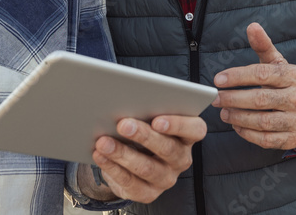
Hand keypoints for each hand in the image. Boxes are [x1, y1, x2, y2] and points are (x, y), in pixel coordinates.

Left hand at [80, 114, 205, 203]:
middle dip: (143, 136)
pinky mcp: (148, 193)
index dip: (178, 125)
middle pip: (168, 148)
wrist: (134, 161)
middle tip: (122, 124)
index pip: (195, 129)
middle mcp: (181, 159)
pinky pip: (130, 183)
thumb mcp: (150, 118)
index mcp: (188, 136)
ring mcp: (166, 178)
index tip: (157, 120)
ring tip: (103, 141)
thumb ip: (147, 109)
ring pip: (146, 167)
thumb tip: (127, 101)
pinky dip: (112, 168)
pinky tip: (100, 155)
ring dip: (122, 153)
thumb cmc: (145, 129)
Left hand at [212, 22, 295, 149]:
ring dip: (238, 117)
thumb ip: (263, 46)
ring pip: (262, 121)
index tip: (218, 79)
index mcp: (292, 75)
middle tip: (215, 99)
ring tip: (223, 112)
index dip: (238, 76)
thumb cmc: (287, 84)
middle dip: (233, 99)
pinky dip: (248, 133)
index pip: (262, 74)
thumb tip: (252, 26)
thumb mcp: (278, 63)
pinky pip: (266, 139)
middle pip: (260, 99)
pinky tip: (236, 126)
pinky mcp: (292, 138)